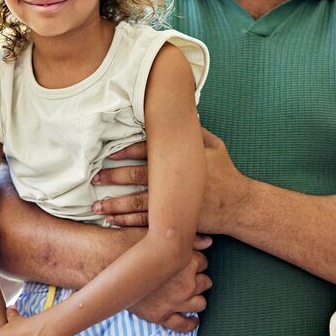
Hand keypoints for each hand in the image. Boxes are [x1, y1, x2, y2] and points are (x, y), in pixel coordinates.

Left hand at [91, 128, 250, 234]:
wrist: (240, 206)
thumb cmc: (227, 173)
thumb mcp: (215, 145)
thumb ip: (195, 130)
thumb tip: (179, 112)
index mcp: (182, 160)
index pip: (150, 152)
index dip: (127, 152)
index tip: (109, 154)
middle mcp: (176, 181)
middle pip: (138, 178)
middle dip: (113, 178)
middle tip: (94, 178)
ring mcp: (176, 203)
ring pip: (139, 203)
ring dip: (115, 204)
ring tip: (97, 205)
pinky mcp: (177, 221)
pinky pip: (148, 223)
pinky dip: (128, 222)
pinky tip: (113, 221)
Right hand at [127, 240, 211, 332]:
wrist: (104, 263)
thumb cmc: (129, 244)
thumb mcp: (157, 234)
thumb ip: (186, 238)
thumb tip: (208, 241)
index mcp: (186, 260)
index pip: (204, 262)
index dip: (195, 261)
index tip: (186, 261)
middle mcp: (184, 283)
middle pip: (205, 282)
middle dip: (198, 279)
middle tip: (186, 276)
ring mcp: (174, 301)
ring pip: (200, 303)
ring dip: (196, 298)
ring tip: (188, 294)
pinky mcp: (160, 315)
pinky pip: (183, 324)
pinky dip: (191, 323)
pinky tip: (193, 319)